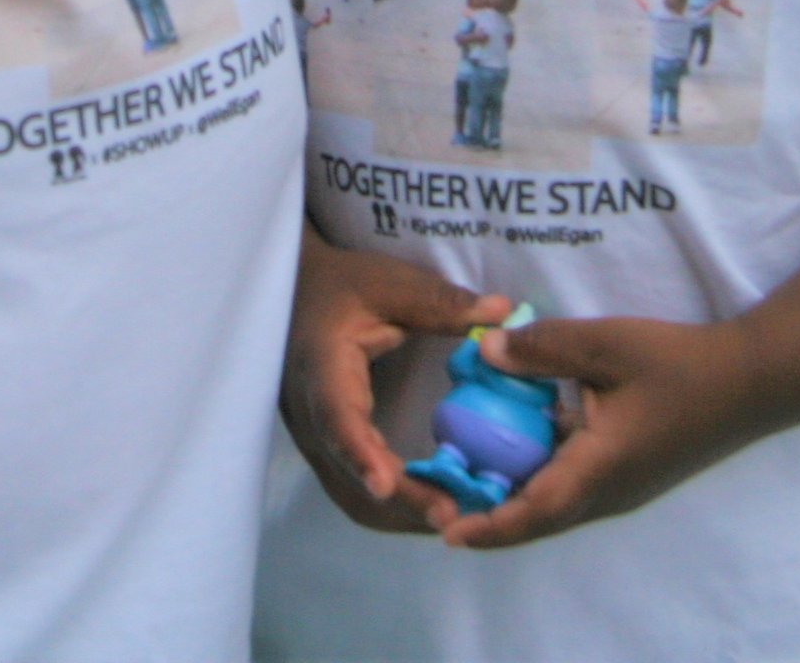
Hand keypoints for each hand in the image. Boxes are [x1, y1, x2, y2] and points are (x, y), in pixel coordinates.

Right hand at [282, 236, 510, 535]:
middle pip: (346, 472)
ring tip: (453, 516)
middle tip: (452, 515)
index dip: (358, 453)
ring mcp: (314, 436)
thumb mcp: (391, 283)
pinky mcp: (326, 447)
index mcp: (323, 366)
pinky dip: (389, 507)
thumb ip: (440, 302)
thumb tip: (501, 313)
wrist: (298, 293)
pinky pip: (352, 490)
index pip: (336, 416)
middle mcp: (310, 412)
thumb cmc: (344, 285)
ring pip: (347, 493)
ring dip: (396, 513)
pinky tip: (431, 502)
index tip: (384, 485)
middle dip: (398, 500)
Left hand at [445, 315, 769, 551]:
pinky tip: (516, 441)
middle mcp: (608, 492)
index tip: (448, 532)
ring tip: (466, 477)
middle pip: (538, 518)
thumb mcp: (607, 344)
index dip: (490, 526)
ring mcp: (620, 488)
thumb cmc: (680, 363)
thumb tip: (482, 350)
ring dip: (512, 498)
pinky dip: (538, 476)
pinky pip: (573, 486)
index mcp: (600, 467)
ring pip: (555, 504)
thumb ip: (543, 348)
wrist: (748, 381)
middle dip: (489, 518)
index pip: (535, 511)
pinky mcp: (627, 474)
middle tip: (441, 503)